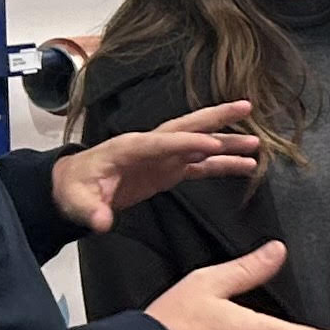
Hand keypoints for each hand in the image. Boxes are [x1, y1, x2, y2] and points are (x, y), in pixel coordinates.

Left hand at [55, 101, 259, 230]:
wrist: (73, 186)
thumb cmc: (75, 188)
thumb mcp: (78, 201)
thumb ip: (91, 210)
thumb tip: (102, 222)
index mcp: (131, 147)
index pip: (163, 141)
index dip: (187, 142)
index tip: (211, 144)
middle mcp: (152, 146)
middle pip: (189, 126)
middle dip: (217, 117)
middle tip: (245, 107)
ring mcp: (163, 157)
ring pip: (200, 144)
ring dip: (227, 142)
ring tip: (256, 145)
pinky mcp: (168, 170)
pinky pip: (200, 164)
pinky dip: (221, 163)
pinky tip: (244, 166)